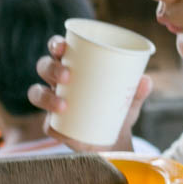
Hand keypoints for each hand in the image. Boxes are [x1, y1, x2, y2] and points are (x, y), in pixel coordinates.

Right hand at [28, 34, 152, 151]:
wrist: (116, 139)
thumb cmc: (119, 108)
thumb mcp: (131, 98)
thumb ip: (139, 90)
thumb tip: (145, 80)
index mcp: (73, 65)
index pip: (58, 48)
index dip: (55, 44)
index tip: (62, 46)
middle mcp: (58, 81)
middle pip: (44, 67)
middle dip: (51, 68)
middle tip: (67, 76)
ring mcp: (53, 103)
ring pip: (37, 93)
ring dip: (45, 97)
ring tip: (63, 105)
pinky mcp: (54, 125)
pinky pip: (46, 124)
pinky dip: (50, 125)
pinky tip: (59, 126)